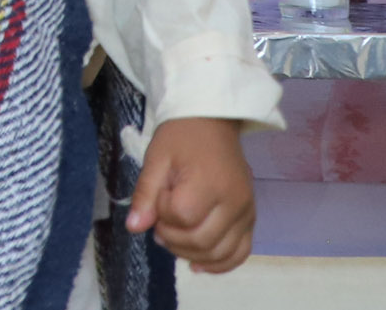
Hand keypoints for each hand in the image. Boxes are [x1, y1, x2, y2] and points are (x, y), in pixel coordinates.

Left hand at [127, 116, 254, 271]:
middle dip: (173, 238)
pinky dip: (220, 264)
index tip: (158, 197)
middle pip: (202, 241)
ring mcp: (247, 213)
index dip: (163, 213)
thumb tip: (134, 228)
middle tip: (159, 223)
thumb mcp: (156, 159)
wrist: (212, 122)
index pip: (182, 217)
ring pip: (221, 253)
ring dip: (191, 254)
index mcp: (210, 183)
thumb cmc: (180, 138)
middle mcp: (235, 203)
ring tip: (174, 239)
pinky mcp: (251, 219)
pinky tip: (198, 264)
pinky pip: (240, 252)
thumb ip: (146, 194)